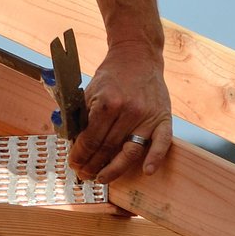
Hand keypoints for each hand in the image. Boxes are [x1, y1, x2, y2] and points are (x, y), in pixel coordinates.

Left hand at [69, 44, 173, 182]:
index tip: (73, 164)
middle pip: (108, 147)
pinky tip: (147, 171)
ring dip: (115, 169)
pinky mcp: (164, 118)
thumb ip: (81, 116)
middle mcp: (129, 111)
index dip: (80, 154)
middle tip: (84, 175)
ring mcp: (148, 116)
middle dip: (93, 165)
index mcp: (108, 103)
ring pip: (131, 151)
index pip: (91, 138)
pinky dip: (155, 158)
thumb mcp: (90, 91)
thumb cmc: (111, 76)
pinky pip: (162, 142)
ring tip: (102, 179)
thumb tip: (69, 140)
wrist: (138, 56)